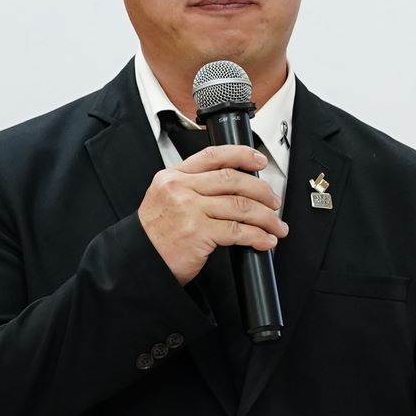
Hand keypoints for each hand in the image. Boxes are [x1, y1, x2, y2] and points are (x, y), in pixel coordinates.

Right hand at [139, 144, 287, 284]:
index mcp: (174, 176)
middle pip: (233, 180)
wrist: (138, 260)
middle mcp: (181, 189)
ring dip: (266, 217)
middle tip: (274, 202)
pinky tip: (265, 240)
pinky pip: (238, 231)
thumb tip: (234, 186)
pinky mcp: (197, 233)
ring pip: (240, 206)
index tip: (259, 160)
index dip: (241, 154)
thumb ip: (193, 187)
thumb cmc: (155, 234)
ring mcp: (189, 210)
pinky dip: (258, 236)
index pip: (213, 155)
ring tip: (276, 226)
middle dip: (262, 191)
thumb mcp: (166, 198)